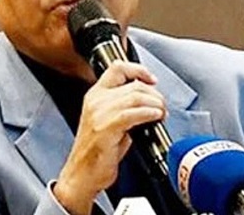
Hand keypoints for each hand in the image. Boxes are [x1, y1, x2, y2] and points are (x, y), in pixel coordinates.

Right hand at [53, 61, 165, 214]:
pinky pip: (133, 113)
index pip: (117, 68)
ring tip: (161, 113)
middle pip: (133, 84)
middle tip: (162, 106)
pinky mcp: (105, 128)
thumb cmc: (96, 153)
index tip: (152, 80)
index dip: (139, 70)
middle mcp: (96, 101)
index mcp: (95, 95)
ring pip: (135, 97)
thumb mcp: (109, 122)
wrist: (81, 175)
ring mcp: (99, 113)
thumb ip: (124, 107)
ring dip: (155, 104)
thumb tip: (148, 102)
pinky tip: (155, 118)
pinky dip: (149, 113)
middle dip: (154, 94)